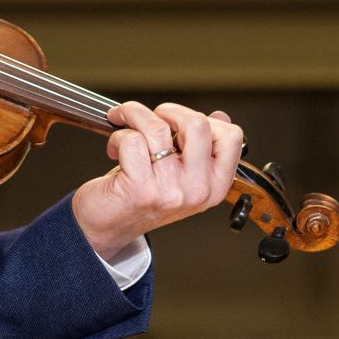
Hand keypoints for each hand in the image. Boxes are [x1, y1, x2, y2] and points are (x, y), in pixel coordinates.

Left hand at [69, 101, 245, 263]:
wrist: (107, 227)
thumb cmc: (142, 196)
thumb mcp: (182, 174)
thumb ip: (203, 147)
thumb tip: (220, 117)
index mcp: (214, 186)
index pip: (230, 137)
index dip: (203, 119)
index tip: (181, 123)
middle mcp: (197, 190)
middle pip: (197, 124)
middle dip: (168, 111)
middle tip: (151, 120)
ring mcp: (171, 190)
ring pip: (158, 127)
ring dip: (135, 117)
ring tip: (125, 125)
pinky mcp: (141, 188)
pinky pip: (132, 139)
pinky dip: (117, 136)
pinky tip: (114, 148)